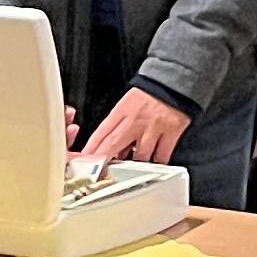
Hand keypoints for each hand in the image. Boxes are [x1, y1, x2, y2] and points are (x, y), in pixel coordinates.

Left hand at [76, 89, 194, 167]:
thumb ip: (118, 125)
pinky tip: (153, 166)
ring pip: (139, 156)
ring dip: (133, 166)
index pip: (101, 133)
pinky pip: (161, 156)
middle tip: (97, 174)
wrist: (173, 81)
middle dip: (102, 161)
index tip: (83, 163)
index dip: (90, 150)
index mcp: (122, 111)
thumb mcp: (127, 104)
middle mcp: (135, 121)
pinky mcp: (170, 133)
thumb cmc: (149, 94)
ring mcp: (153, 128)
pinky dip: (156, 164)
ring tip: (130, 171)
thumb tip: (110, 149)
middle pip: (113, 145)